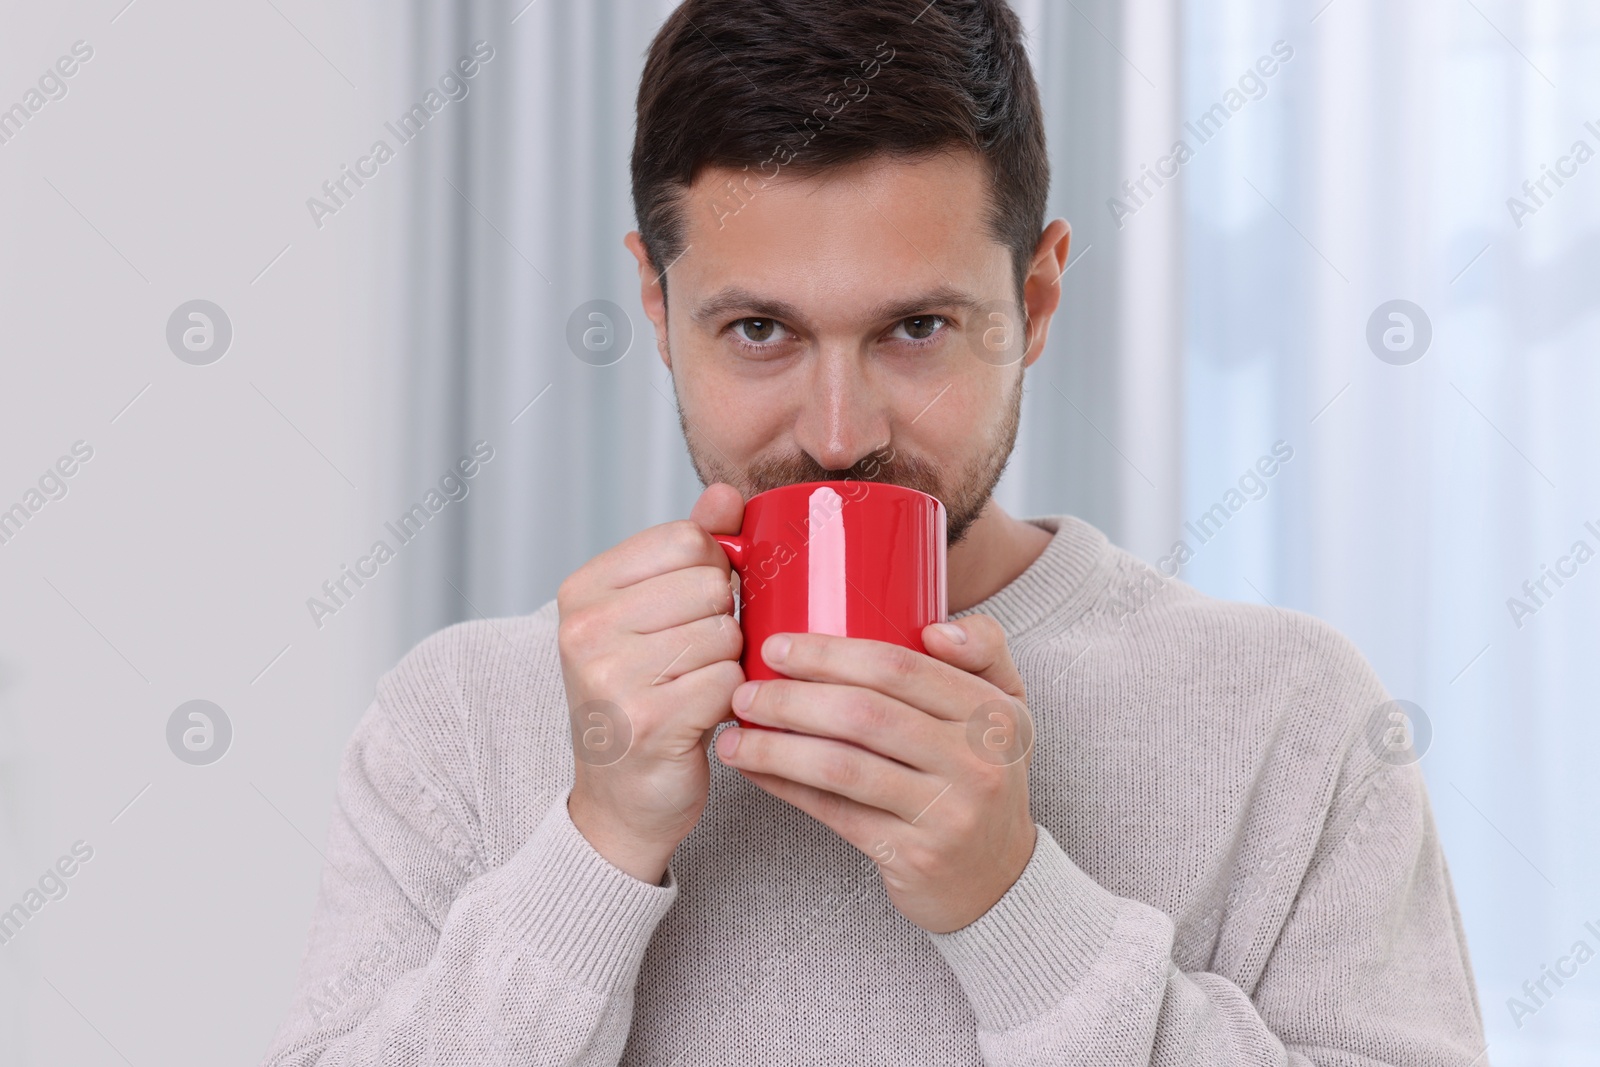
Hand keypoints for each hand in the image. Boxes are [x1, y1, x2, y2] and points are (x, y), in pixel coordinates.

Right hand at [558, 483, 745, 883]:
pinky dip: (730, 701)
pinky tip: (701, 717)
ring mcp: (611, 677)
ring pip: (725, 633)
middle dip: (720, 621)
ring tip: (692, 688)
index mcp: (582, 590)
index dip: (712, 570)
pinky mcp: (647, 723)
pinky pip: (729, 682)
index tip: (690, 608)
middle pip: (710, 585)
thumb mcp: (653, 614)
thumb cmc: (643, 696)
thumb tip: (729, 494)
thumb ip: (692, 549)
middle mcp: (585, 629)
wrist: (621, 799)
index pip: (686, 539)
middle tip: (691, 659)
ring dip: (726, 664)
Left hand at [713, 616, 1036, 932]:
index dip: (830, 653)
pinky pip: (835, 813)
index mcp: (995, 713)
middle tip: (745, 691)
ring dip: (777, 747)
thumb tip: (934, 628)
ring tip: (735, 735)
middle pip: (864, 714)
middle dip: (791, 698)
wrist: (999, 877)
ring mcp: (947, 813)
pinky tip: (754, 770)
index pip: (901, 667)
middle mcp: (977, 762)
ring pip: (842, 767)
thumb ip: (982, 649)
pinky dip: (786, 787)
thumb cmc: (984, 773)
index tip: (778, 646)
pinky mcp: (914, 856)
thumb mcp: (1006, 707)